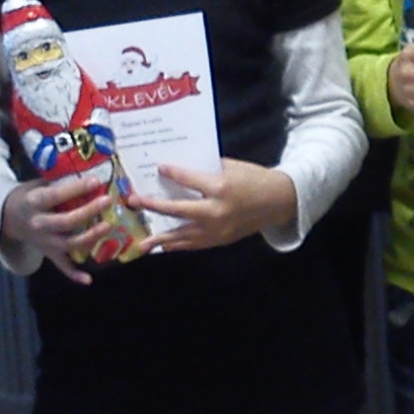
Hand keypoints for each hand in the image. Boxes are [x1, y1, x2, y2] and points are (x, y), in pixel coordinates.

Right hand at [0, 166, 136, 284]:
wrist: (7, 216)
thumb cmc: (30, 195)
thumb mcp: (38, 184)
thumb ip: (60, 182)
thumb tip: (91, 172)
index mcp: (34, 203)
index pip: (55, 197)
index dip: (76, 189)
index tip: (95, 181)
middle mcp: (38, 224)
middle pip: (65, 222)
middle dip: (88, 212)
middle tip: (107, 201)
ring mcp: (43, 241)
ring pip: (68, 244)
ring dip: (89, 238)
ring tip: (107, 227)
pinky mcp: (48, 252)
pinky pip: (61, 266)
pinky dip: (74, 274)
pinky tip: (88, 279)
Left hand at [133, 159, 296, 253]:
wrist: (279, 202)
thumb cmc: (255, 179)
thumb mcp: (232, 167)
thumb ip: (206, 170)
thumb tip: (179, 172)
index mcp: (221, 187)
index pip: (189, 180)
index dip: (172, 173)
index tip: (159, 168)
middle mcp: (217, 211)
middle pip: (178, 210)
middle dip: (154, 206)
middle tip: (134, 202)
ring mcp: (218, 229)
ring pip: (183, 235)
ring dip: (160, 238)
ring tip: (141, 242)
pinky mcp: (220, 240)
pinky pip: (194, 245)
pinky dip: (178, 245)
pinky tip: (163, 246)